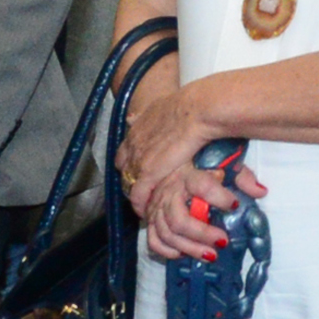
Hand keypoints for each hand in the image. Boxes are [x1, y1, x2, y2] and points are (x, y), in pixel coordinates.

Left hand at [116, 79, 216, 196]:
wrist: (195, 111)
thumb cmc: (190, 107)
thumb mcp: (165, 106)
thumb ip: (154, 115)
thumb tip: (143, 116)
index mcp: (138, 129)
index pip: (125, 150)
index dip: (130, 160)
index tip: (138, 167)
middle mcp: (133, 144)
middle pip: (123, 167)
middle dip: (130, 177)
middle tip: (141, 186)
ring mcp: (138, 159)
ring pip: (129, 182)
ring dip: (135, 193)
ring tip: (144, 202)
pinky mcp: (148, 173)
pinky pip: (138, 195)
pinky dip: (140, 204)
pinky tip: (145, 211)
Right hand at [136, 151, 266, 263]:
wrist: (172, 165)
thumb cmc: (202, 168)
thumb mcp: (223, 166)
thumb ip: (242, 177)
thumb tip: (261, 192)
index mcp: (188, 175)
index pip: (201, 186)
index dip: (218, 197)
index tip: (234, 204)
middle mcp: (169, 191)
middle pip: (179, 219)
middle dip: (202, 234)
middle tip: (223, 241)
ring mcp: (157, 207)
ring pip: (167, 233)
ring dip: (189, 247)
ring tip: (211, 254)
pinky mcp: (151, 219)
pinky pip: (153, 240)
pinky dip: (167, 251)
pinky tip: (184, 254)